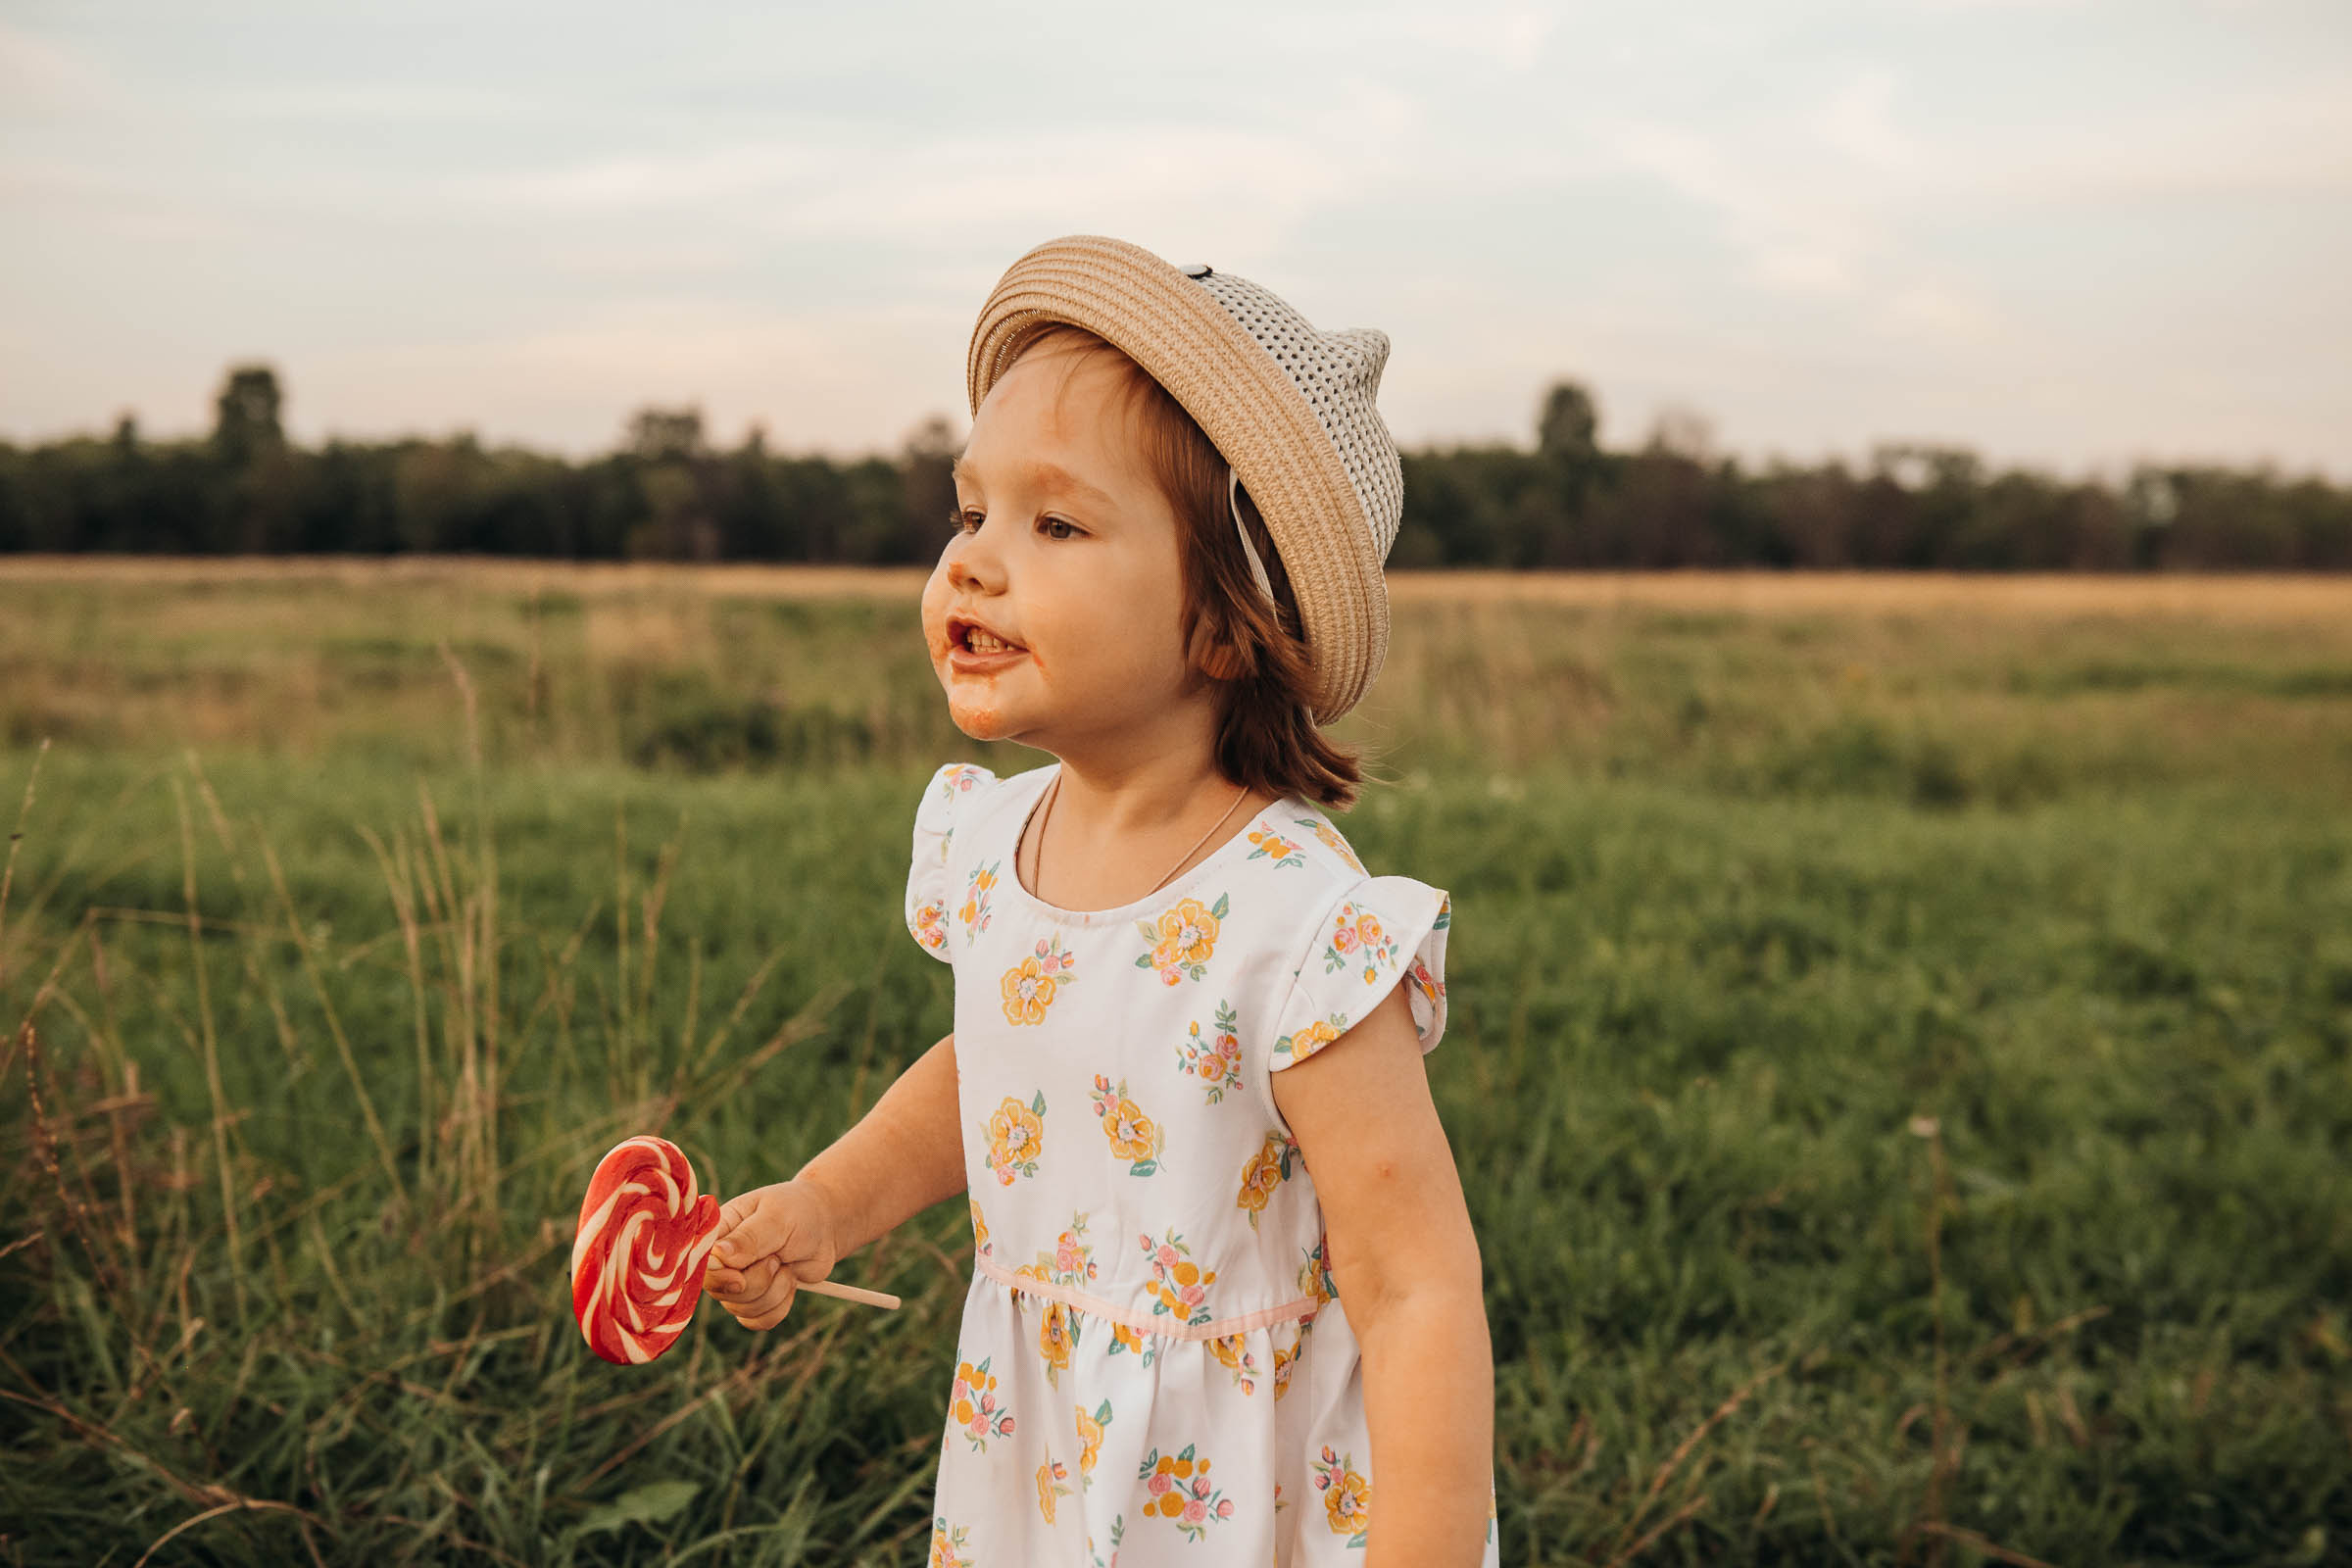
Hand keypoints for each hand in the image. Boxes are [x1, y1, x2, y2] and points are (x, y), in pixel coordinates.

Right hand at [702, 1179, 843, 1330]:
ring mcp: (736, 1283)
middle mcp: (721, 1261)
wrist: (824, 1228)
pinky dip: (779, 1306)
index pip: (700, 1263)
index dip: (717, 1277)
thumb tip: (718, 1255)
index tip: (739, 1277)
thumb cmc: (798, 1212)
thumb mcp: (776, 1218)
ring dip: (774, 1291)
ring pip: (741, 1309)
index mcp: (718, 1233)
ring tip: (784, 1264)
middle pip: (721, 1291)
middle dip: (757, 1281)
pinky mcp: (754, 1301)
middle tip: (776, 1257)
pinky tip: (788, 1282)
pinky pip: (756, 1321)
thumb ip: (748, 1237)